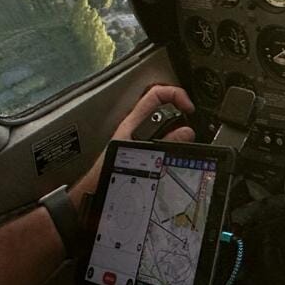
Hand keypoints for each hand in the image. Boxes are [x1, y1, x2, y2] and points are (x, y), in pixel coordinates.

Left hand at [71, 84, 195, 202]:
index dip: (175, 94)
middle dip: (178, 110)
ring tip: (187, 138)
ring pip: (161, 124)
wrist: (93, 190)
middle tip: (191, 121)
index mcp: (133, 123)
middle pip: (161, 106)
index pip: (155, 94)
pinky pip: (159, 140)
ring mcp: (136, 138)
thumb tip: (186, 131)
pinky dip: (171, 143)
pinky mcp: (139, 150)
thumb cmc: (107, 173)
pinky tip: (175, 152)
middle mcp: (134, 127)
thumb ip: (164, 143)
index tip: (188, 108)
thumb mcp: (141, 156)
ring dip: (176, 128)